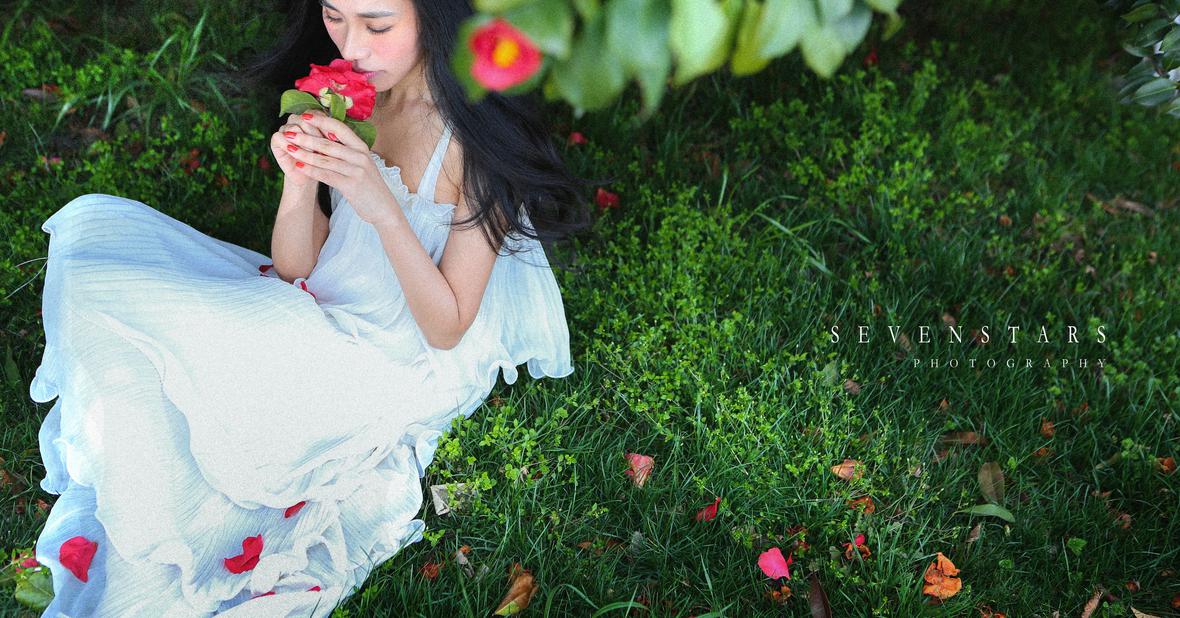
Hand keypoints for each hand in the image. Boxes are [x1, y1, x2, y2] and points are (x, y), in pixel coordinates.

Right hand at [270, 113, 331, 190]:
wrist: (310, 176)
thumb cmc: (322, 161)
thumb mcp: (330, 147)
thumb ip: (330, 134)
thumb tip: (334, 133)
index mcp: (309, 118)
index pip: (315, 114)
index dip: (324, 125)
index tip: (334, 140)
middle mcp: (296, 120)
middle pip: (304, 119)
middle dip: (315, 135)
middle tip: (322, 150)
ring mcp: (284, 129)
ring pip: (294, 128)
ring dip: (304, 142)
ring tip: (312, 154)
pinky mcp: (275, 139)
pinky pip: (280, 137)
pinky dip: (289, 146)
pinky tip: (296, 153)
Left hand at [280, 110, 398, 226]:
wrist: (383, 209)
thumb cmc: (369, 186)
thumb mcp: (362, 164)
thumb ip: (347, 152)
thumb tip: (327, 137)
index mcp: (362, 148)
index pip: (340, 128)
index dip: (321, 121)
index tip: (304, 116)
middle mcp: (360, 156)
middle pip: (328, 143)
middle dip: (306, 137)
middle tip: (288, 132)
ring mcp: (357, 170)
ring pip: (325, 159)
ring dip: (304, 153)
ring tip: (288, 148)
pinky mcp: (351, 185)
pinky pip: (326, 175)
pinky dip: (311, 170)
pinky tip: (297, 166)